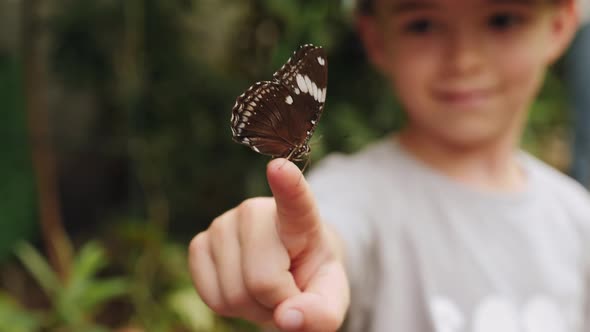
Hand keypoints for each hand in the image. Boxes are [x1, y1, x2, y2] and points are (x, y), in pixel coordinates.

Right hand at [188, 158, 348, 331]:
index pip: (294, 200)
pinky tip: (243, 290)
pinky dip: (229, 308)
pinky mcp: (199, 243)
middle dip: (276, 303)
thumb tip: (287, 318)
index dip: (288, 185)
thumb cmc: (310, 279)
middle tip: (287, 294)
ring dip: (253, 308)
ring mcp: (223, 224)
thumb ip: (321, 313)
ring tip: (266, 291)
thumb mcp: (330, 299)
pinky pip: (211, 296)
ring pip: (234, 294)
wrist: (285, 273)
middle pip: (262, 280)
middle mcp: (256, 212)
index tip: (280, 168)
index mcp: (299, 218)